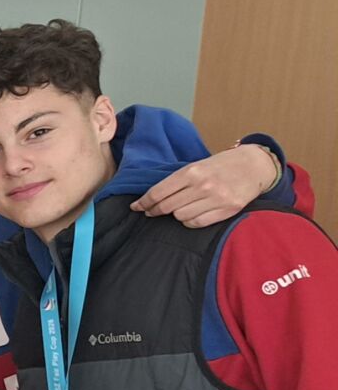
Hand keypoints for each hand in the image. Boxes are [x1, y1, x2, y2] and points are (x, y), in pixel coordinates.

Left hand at [131, 142, 280, 227]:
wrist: (253, 166)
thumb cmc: (220, 166)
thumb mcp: (196, 166)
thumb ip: (176, 181)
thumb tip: (149, 199)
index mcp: (192, 171)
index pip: (158, 192)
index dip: (144, 202)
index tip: (136, 207)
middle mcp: (203, 185)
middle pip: (167, 206)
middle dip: (155, 210)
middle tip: (151, 211)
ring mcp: (217, 199)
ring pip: (180, 216)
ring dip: (175, 214)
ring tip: (178, 208)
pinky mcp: (228, 210)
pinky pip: (197, 223)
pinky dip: (189, 221)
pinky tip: (190, 215)